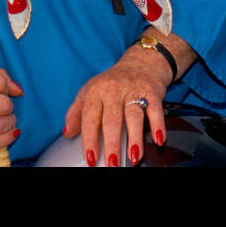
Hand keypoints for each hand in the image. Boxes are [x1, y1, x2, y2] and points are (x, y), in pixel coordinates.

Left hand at [62, 45, 171, 167]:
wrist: (140, 63)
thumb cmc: (111, 83)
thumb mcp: (88, 92)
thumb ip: (75, 113)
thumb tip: (67, 133)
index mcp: (95, 92)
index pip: (90, 118)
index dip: (90, 139)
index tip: (91, 158)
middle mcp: (114, 90)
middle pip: (112, 120)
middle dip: (112, 144)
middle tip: (112, 163)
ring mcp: (133, 90)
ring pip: (134, 116)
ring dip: (134, 139)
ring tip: (134, 158)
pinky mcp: (152, 91)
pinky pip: (155, 109)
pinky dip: (158, 125)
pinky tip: (159, 139)